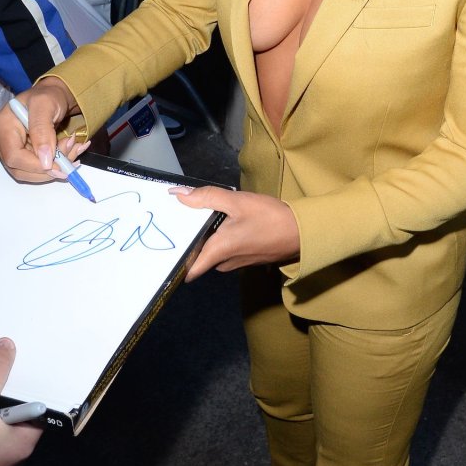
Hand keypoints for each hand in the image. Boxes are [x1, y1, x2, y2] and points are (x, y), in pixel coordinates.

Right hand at [0, 80, 87, 183]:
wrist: (51, 97)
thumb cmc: (48, 97)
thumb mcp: (47, 105)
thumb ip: (43, 130)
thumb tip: (44, 160)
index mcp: (2, 124)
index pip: (14, 157)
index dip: (37, 166)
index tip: (61, 166)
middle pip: (19, 168)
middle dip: (48, 168)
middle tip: (72, 157)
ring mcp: (6, 148)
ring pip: (28, 173)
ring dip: (53, 168)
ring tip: (71, 152)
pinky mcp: (16, 154)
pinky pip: (33, 169)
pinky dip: (52, 166)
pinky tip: (66, 156)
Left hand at [168, 185, 299, 279]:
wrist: (303, 232)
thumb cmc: (269, 218)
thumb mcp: (237, 201)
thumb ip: (206, 197)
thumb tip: (177, 194)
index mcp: (217, 252)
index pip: (187, 270)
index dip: (173, 262)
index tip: (162, 246)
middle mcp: (223, 263)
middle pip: (197, 256)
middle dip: (189, 239)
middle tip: (177, 218)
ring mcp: (236, 263)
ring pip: (212, 251)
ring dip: (206, 236)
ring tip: (199, 215)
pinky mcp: (246, 258)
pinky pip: (224, 250)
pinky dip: (220, 237)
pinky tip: (223, 221)